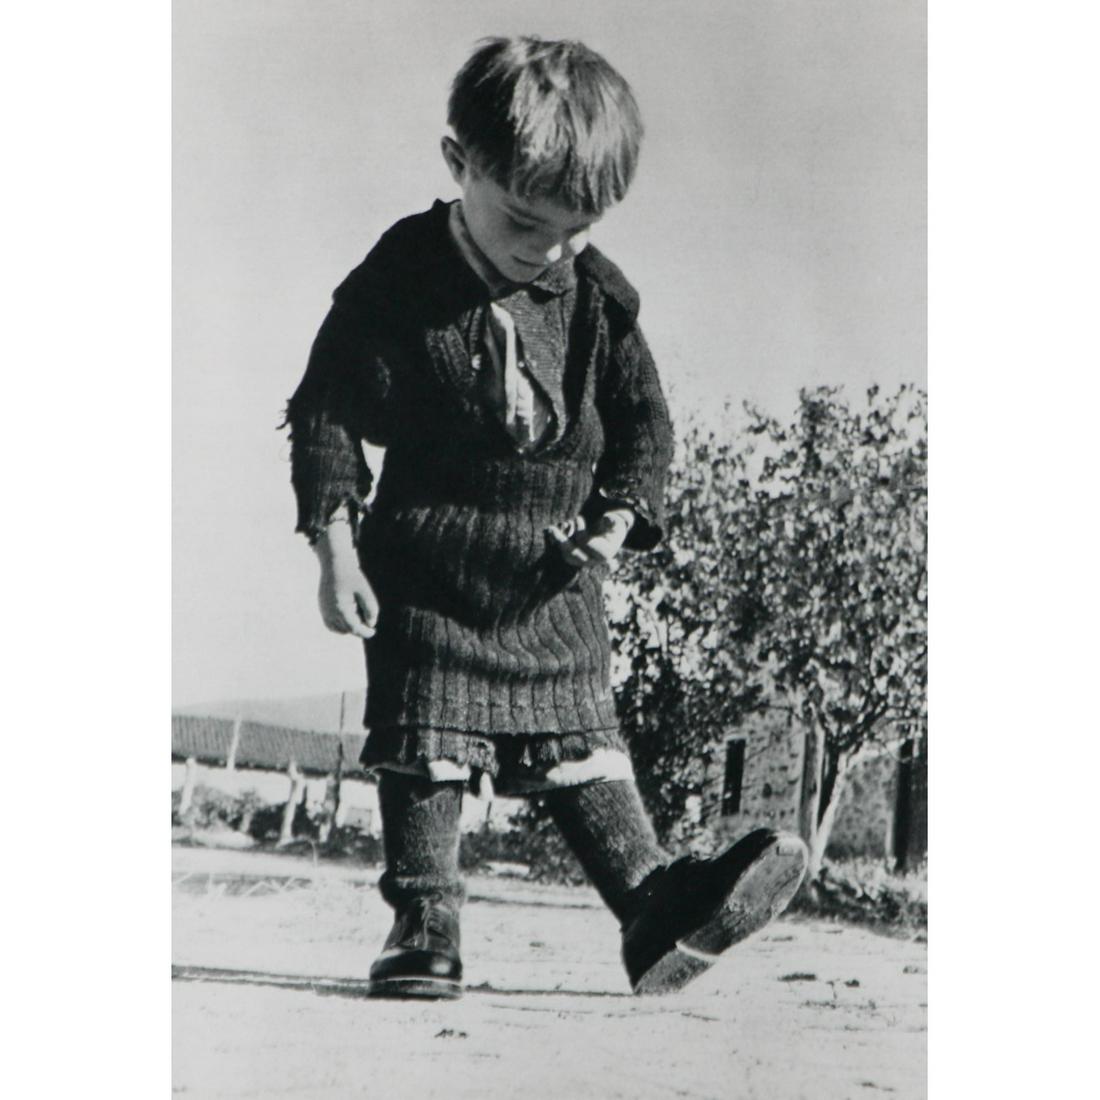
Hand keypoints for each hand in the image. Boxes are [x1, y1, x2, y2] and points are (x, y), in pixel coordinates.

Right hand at [312, 517, 378, 638]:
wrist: (334, 563)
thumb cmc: (352, 576)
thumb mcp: (365, 591)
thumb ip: (370, 608)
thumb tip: (371, 623)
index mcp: (340, 608)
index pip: (354, 628)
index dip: (365, 632)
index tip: (373, 631)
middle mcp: (330, 612)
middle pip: (347, 629)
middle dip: (358, 626)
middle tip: (366, 614)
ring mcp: (324, 611)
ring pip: (338, 629)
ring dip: (349, 626)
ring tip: (356, 610)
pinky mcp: (322, 608)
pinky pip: (331, 624)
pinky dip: (340, 624)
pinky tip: (349, 614)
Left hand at [546, 509, 632, 567]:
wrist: (611, 534)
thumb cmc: (613, 525)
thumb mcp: (616, 522)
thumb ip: (613, 521)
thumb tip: (608, 520)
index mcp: (605, 552)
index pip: (587, 544)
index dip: (580, 532)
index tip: (577, 518)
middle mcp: (594, 560)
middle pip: (574, 555)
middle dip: (561, 541)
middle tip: (552, 528)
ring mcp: (585, 562)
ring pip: (567, 556)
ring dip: (558, 543)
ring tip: (551, 529)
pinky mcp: (577, 559)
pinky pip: (565, 554)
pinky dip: (558, 544)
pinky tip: (555, 532)